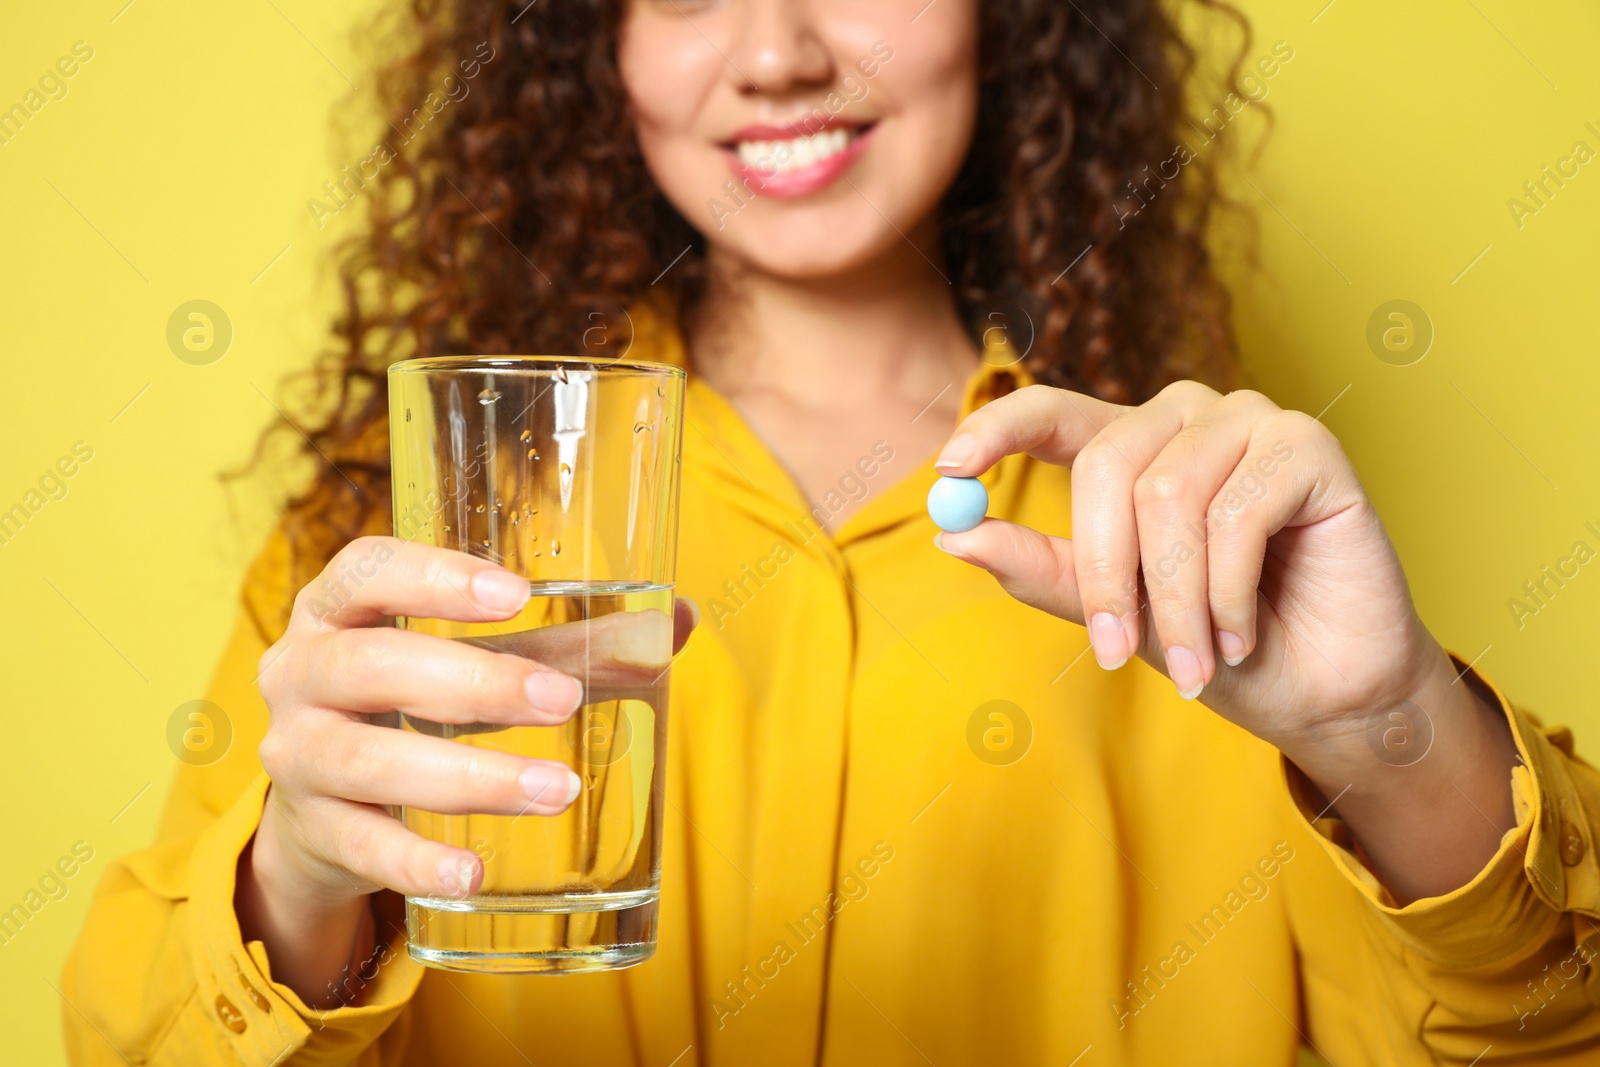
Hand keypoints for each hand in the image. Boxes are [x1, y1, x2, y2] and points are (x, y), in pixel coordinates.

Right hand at [239, 536, 694, 1002]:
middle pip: (373, 666)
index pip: (369, 570)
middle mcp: (300, 672)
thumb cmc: (415, 702)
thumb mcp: (471, 659)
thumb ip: (566, 642)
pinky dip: (417, 862)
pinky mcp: (314, 831)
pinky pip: (361, 847)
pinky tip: (471, 874)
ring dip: (468, 777)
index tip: (516, 593)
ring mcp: (296, 755)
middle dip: (475, 682)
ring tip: (556, 789)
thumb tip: (677, 620)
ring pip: (368, 760)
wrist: (325, 807)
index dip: (434, 577)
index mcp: (339, 607)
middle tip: (563, 700)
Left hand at [933, 381, 1443, 761]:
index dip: (998, 428)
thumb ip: (1044, 571)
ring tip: (1201, 656)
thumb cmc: (1217, 647)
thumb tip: (956, 535)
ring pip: (1168, 497)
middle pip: (1105, 464)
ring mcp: (1249, 422)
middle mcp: (1186, 420)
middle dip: (1105, 575)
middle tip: (1115, 651)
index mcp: (1132, 449)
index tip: (949, 469)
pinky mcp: (1308, 444)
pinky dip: (1228, 593)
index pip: (1050, 410)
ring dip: (1176, 601)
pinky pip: (1237, 511)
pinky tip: (1243, 632)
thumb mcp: (1115, 615)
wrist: (1323, 691)